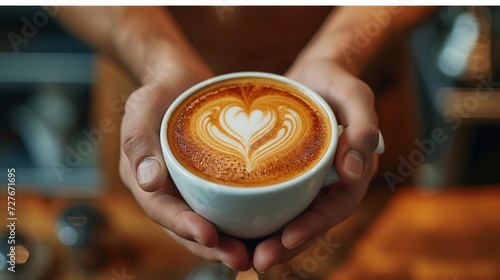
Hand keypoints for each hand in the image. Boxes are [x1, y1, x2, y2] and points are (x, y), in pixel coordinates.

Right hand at [118, 68, 255, 270]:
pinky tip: (265, 229)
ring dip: (229, 242)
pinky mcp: (210, 181)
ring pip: (208, 222)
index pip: (162, 210)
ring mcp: (189, 188)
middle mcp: (167, 191)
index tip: (209, 235)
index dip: (183, 226)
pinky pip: (224, 204)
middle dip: (212, 247)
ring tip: (257, 255)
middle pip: (187, 227)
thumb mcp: (141, 106)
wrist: (179, 81)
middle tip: (241, 259)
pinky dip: (241, 220)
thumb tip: (148, 181)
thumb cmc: (158, 91)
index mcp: (144, 179)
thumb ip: (139, 141)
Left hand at [248, 59, 380, 271]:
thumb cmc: (336, 82)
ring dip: (269, 240)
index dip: (313, 226)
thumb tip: (356, 171)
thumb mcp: (355, 95)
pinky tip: (234, 228)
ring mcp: (307, 182)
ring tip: (241, 256)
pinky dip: (257, 216)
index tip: (287, 238)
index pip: (335, 208)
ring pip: (290, 218)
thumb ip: (363, 129)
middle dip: (286, 246)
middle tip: (259, 261)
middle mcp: (329, 184)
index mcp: (351, 173)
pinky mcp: (286, 175)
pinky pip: (273, 200)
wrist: (313, 76)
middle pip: (310, 223)